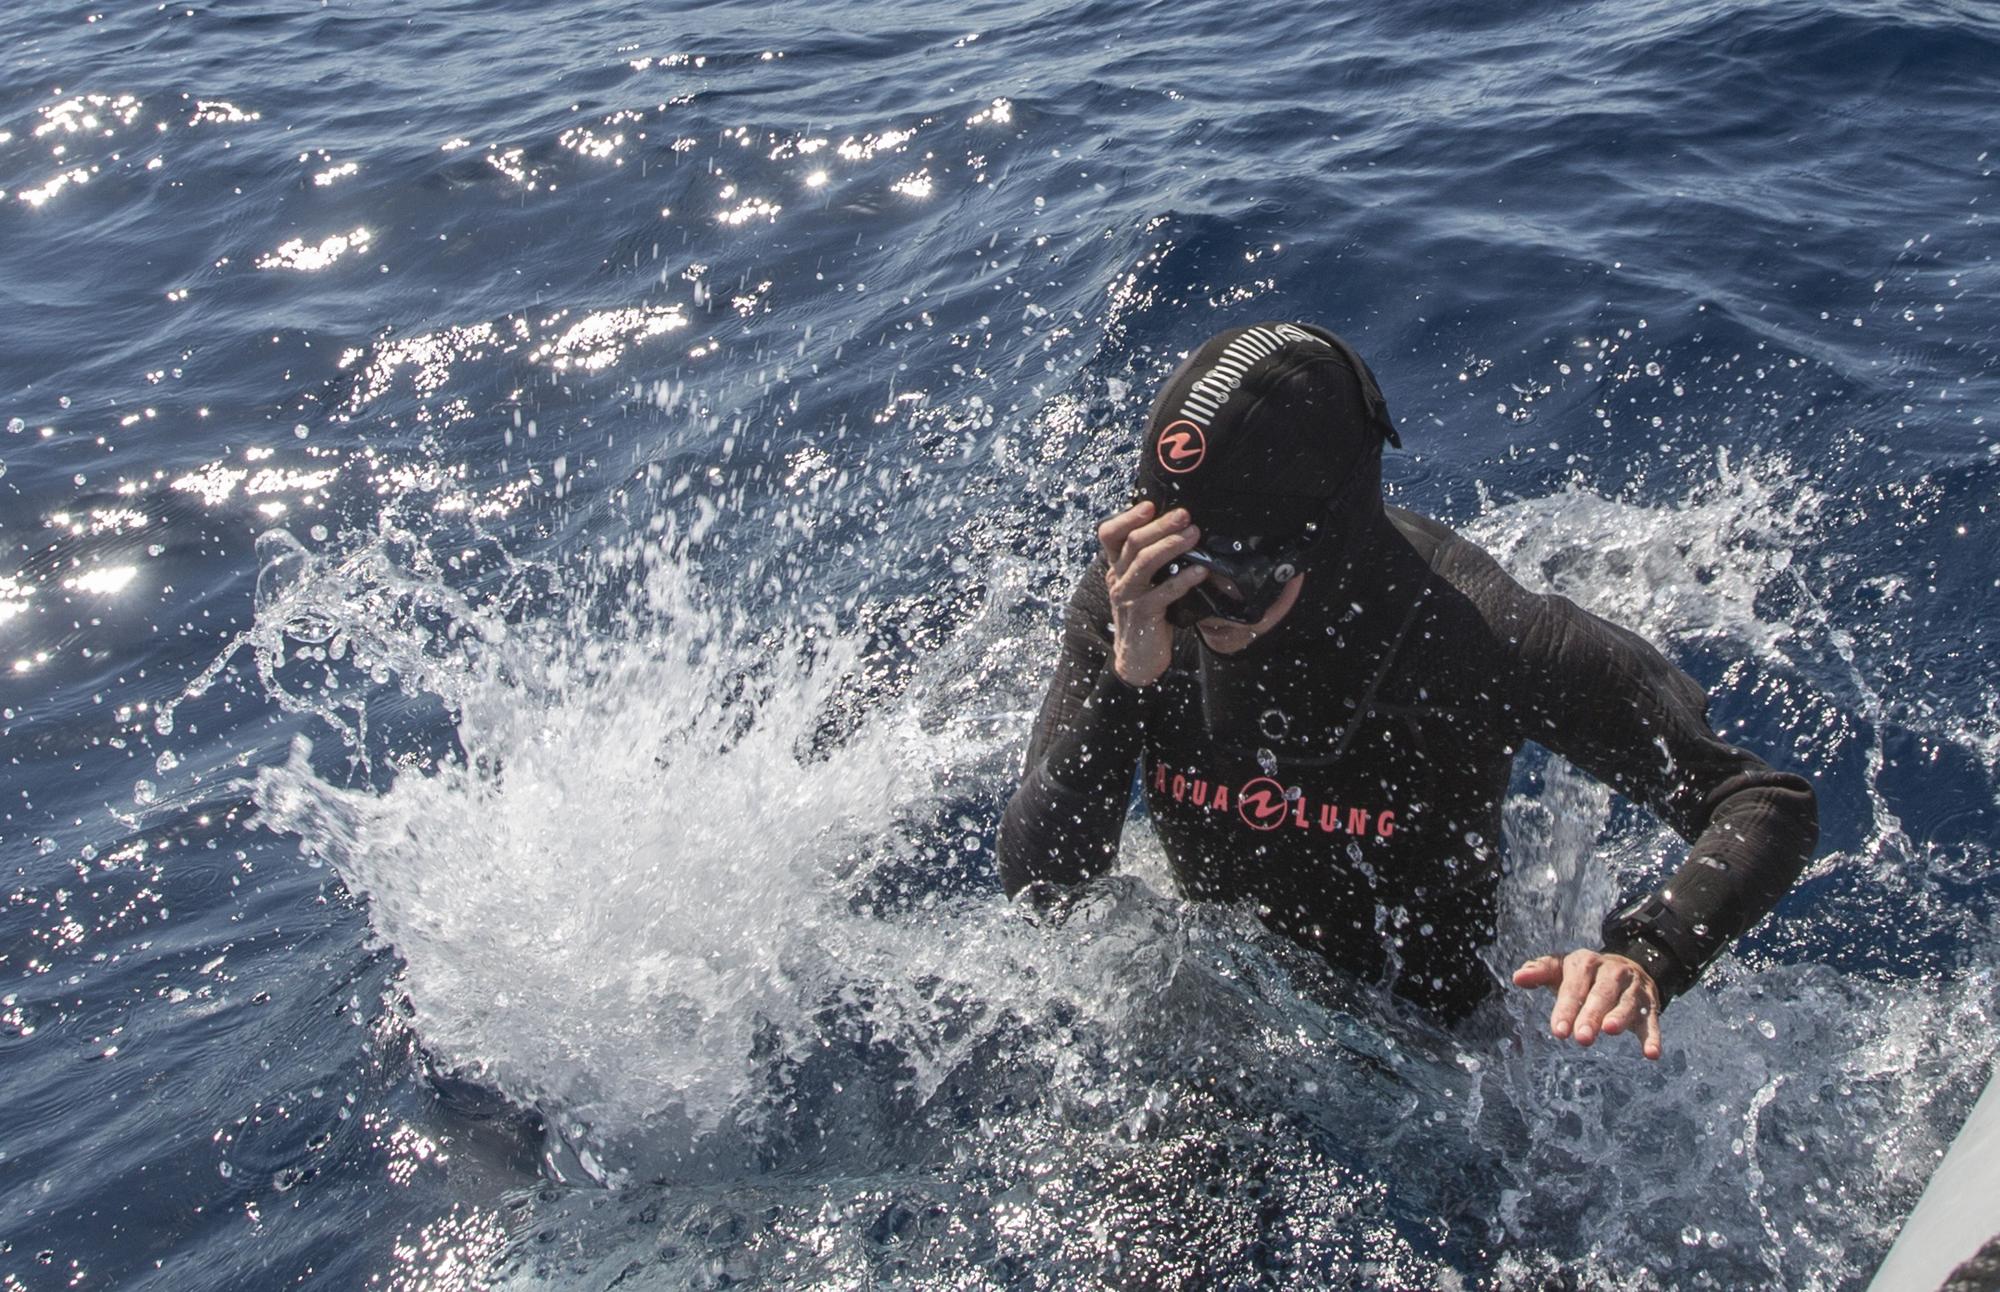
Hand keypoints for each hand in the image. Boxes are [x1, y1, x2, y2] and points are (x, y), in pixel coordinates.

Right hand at [1096, 500, 1207, 687]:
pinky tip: (1201, 571)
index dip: (1127, 517)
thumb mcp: (1143, 584)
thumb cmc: (1147, 614)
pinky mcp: (1143, 614)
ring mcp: (1129, 596)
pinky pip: (1163, 592)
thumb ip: (1151, 561)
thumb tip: (1179, 532)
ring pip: (1145, 562)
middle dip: (1160, 525)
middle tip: (1185, 515)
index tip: (1149, 505)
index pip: (1110, 534)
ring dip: (1171, 545)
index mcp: (1117, 567)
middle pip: (1133, 542)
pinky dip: (1184, 579)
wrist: (1138, 657)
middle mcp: (1118, 578)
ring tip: (1194, 535)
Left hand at [1512, 950, 1662, 1059]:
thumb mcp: (1561, 969)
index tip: (1559, 1032)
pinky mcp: (1649, 1004)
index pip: (1573, 986)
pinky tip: (1651, 1054)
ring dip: (1619, 1017)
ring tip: (1609, 1031)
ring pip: (1627, 1003)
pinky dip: (1653, 1036)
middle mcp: (1611, 972)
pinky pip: (1652, 1020)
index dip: (1566, 1008)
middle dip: (1590, 1015)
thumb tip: (1517, 978)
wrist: (1625, 966)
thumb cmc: (1583, 975)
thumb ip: (1539, 971)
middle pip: (1601, 993)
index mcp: (1585, 963)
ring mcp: (1632, 988)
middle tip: (1581, 1038)